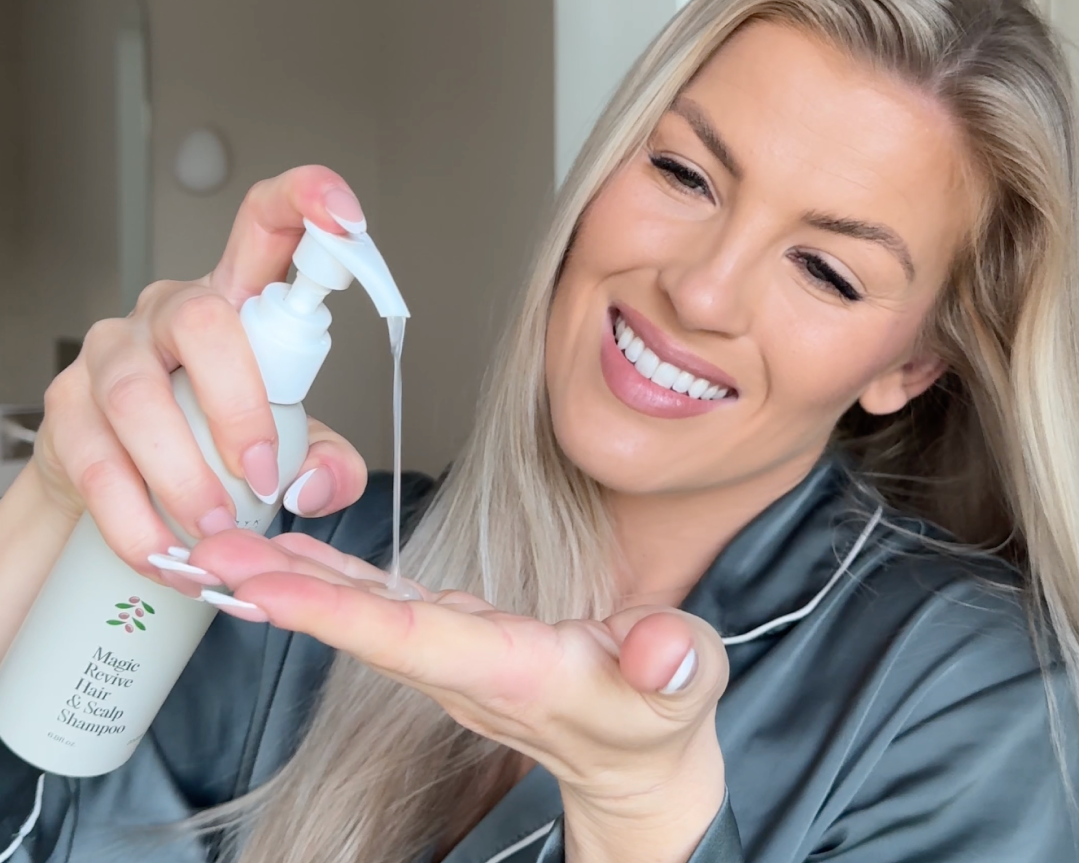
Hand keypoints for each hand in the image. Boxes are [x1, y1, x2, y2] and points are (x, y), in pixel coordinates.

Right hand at [31, 166, 369, 582]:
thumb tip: (313, 484)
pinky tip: (165, 552)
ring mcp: (111, 353)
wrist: (120, 473)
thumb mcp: (289, 443)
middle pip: (205, 324)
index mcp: (236, 301)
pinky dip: (135, 519)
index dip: (306, 205)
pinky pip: (96, 461)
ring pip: (139, 399)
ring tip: (216, 532)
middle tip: (264, 477)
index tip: (347, 215)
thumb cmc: (214, 438)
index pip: (266, 227)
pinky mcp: (65, 405)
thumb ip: (325, 460)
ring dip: (184, 477)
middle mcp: (170, 312)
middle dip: (240, 409)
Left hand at [189, 530, 728, 824]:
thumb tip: (662, 650)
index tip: (265, 587)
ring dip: (293, 581)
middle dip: (283, 591)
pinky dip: (336, 581)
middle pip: (363, 626)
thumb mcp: (685, 693)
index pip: (411, 639)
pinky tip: (299, 555)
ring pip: (364, 613)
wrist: (641, 762)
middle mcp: (467, 666)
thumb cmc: (660, 722)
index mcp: (512, 672)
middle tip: (207, 552)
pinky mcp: (461, 639)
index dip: (337, 612)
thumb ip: (676, 669)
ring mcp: (458, 654)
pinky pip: (385, 606)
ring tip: (229, 547)